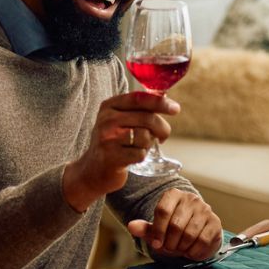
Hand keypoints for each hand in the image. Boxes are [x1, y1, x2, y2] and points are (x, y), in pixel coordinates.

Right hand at [63, 91, 179, 211]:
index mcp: (109, 106)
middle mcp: (106, 120)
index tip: (175, 109)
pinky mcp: (112, 157)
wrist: (93, 170)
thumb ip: (138, 109)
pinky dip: (142, 156)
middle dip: (162, 128)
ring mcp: (108, 139)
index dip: (160, 103)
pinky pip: (140, 154)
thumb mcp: (119, 120)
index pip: (139, 99)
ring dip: (149, 143)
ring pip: (145, 136)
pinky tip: (133, 156)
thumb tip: (166, 99)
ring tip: (140, 146)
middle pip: (147, 119)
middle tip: (163, 136)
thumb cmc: (113, 142)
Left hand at [127, 189, 221, 260]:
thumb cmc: (174, 232)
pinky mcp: (215, 222)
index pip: (162, 211)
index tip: (156, 243)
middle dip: (170, 242)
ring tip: (180, 248)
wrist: (197, 236)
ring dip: (182, 247)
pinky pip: (202, 241)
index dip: (158, 231)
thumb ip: (145, 229)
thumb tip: (131, 226)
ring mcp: (205, 209)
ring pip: (189, 234)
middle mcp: (190, 198)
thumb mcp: (157, 230)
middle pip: (175, 225)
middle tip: (170, 247)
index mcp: (173, 195)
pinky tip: (191, 250)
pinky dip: (194, 251)